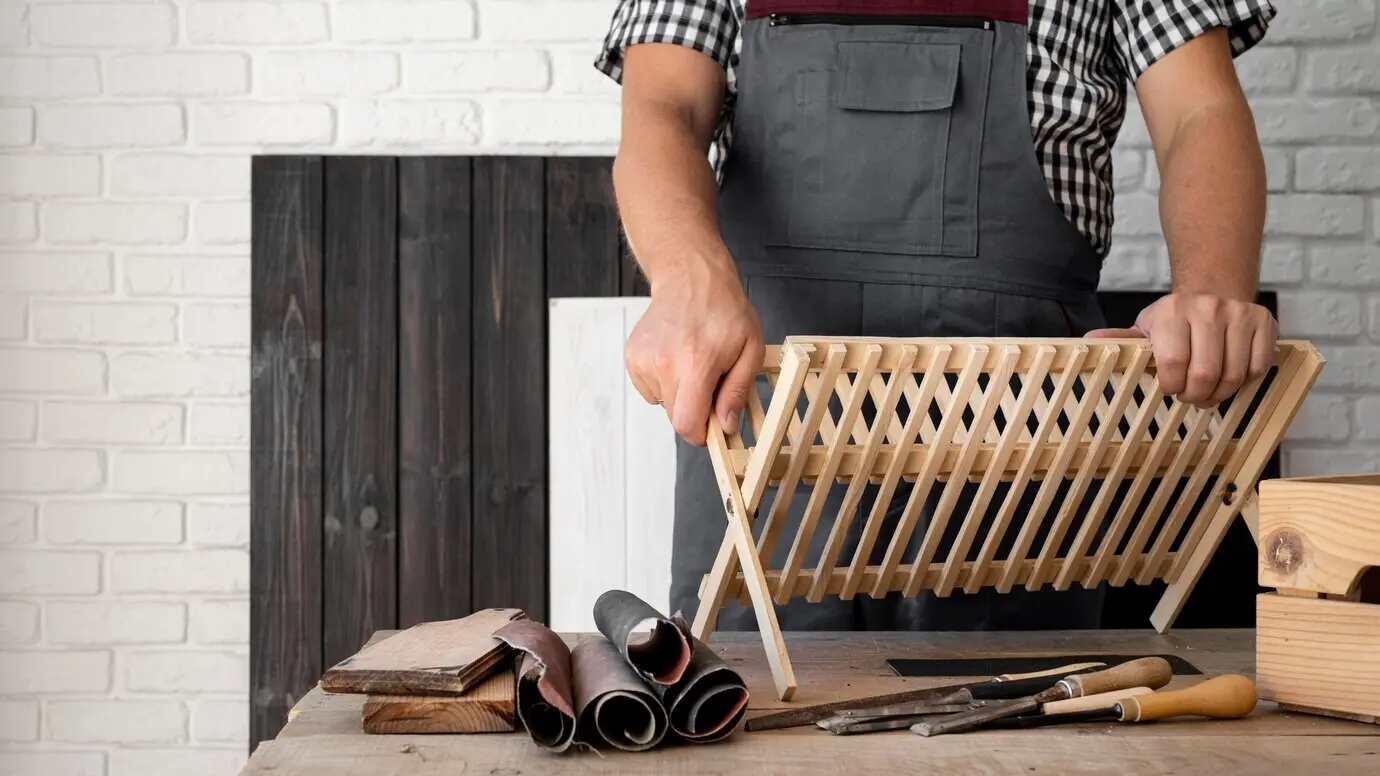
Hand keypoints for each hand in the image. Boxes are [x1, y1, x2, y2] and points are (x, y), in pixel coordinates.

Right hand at [625, 265, 763, 445]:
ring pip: (662, 402)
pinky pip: (650, 388)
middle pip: (675, 416)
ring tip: (691, 362)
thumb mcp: (750, 348)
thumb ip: (737, 391)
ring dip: (679, 393)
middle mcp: (663, 363)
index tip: (712, 426)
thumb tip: (726, 425)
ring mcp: (643, 360)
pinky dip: (664, 381)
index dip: (701, 434)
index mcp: (695, 363)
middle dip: (694, 410)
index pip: (686, 423)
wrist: (690, 278)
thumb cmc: (723, 310)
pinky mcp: (632, 357)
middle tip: (709, 384)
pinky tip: (675, 357)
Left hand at [1085, 293, 1277, 407]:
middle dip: (1196, 395)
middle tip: (1191, 396)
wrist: (1215, 289)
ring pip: (1233, 374)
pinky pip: (1257, 367)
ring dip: (1221, 393)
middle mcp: (1206, 309)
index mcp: (1171, 312)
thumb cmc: (1176, 319)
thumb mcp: (1146, 326)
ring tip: (1209, 391)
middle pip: (1205, 374)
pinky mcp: (1264, 322)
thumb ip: (1122, 338)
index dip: (1172, 386)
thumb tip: (1088, 340)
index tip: (1170, 389)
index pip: (1173, 363)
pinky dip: (1244, 381)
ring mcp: (1239, 314)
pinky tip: (1231, 376)